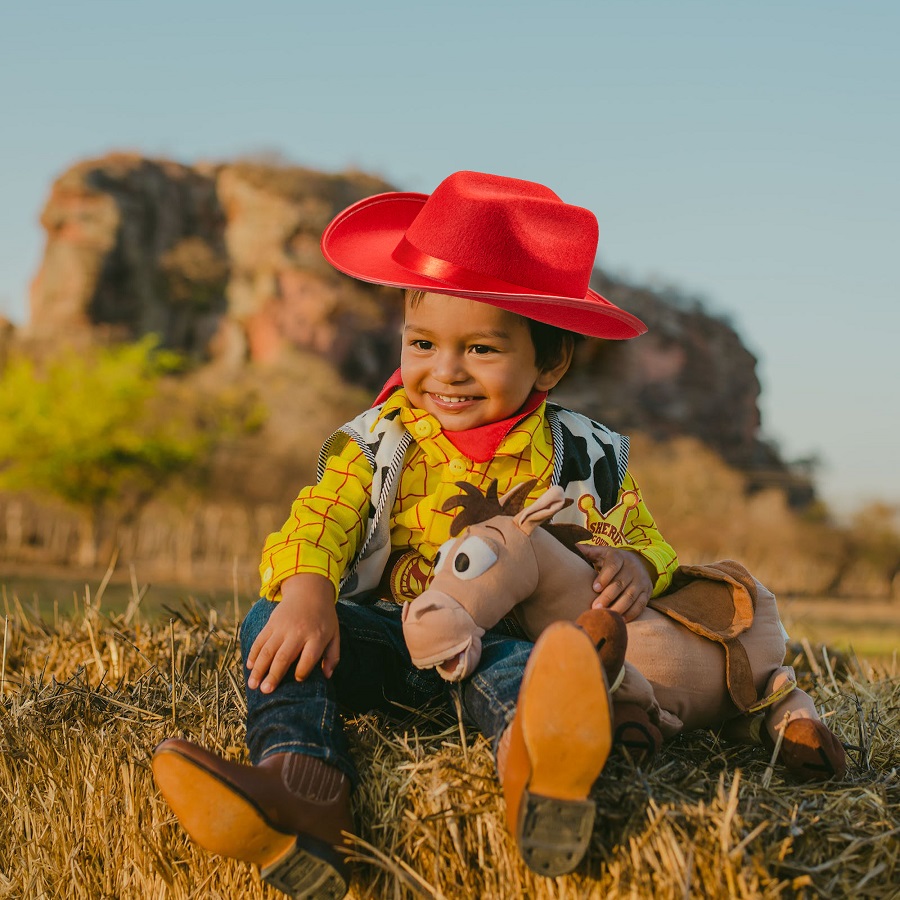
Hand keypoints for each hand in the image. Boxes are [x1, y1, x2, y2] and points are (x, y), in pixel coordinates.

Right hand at [246, 574, 339, 693]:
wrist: (309, 590)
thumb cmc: (324, 617)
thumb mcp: (334, 634)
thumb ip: (333, 656)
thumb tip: (327, 676)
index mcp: (316, 636)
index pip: (308, 657)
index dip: (302, 671)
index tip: (296, 680)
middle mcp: (298, 632)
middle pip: (284, 656)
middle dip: (273, 675)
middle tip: (265, 691)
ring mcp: (282, 627)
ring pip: (268, 650)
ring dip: (258, 668)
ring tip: (253, 684)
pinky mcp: (271, 623)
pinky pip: (260, 640)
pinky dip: (253, 653)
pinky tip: (249, 666)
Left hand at [578, 545, 653, 622]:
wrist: (639, 563)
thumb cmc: (613, 561)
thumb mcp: (603, 553)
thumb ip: (590, 551)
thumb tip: (575, 546)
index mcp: (619, 557)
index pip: (613, 565)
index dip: (604, 577)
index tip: (594, 588)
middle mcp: (632, 568)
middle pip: (620, 583)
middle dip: (607, 597)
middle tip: (595, 607)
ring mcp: (641, 581)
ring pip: (630, 596)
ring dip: (618, 607)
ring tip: (606, 616)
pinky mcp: (647, 592)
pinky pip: (640, 605)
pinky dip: (631, 614)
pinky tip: (620, 620)